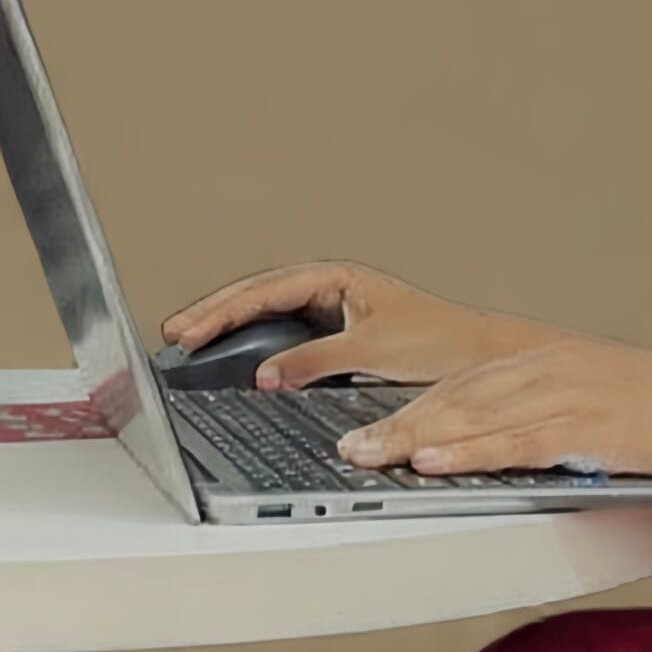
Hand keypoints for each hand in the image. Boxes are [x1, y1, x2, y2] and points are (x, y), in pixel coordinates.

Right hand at [158, 261, 565, 392]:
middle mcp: (332, 289)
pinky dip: (254, 342)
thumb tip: (265, 374)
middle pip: (259, 295)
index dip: (224, 311)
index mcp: (338, 277)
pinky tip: (232, 355)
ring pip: (268, 312)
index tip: (189, 330)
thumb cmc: (441, 343)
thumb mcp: (370, 349)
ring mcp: (333, 310)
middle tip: (172, 333)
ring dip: (230, 325)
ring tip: (188, 340)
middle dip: (214, 312)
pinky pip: (284, 332)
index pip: (267, 290)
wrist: (478, 360)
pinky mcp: (337, 335)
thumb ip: (315, 360)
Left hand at [334, 335, 651, 480]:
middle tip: (348, 445)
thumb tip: (502, 451)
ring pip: (476, 415)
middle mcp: (552, 368)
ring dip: (415, 437)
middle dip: (397, 420)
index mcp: (551, 360)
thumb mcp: (602, 407)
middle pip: (458, 394)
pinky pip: (515, 442)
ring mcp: (570, 395)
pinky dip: (468, 452)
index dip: (411, 405)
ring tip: (369, 455)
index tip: (367, 424)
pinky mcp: (590, 428)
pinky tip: (434, 463)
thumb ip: (550, 422)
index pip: (465, 381)